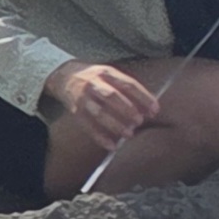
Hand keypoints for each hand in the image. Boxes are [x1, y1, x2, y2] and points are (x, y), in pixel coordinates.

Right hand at [41, 62, 155, 161]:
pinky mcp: (75, 112)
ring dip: (115, 125)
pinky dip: (100, 137)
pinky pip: (87, 126)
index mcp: (107, 73)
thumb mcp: (111, 74)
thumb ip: (128, 87)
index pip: (128, 84)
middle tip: (140, 121)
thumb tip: (150, 106)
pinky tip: (112, 145)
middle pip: (111, 96)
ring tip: (129, 134)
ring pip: (99, 113)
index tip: (155, 110)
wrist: (64, 76)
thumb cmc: (95, 77)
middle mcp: (94, 84)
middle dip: (127, 109)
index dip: (143, 97)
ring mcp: (83, 98)